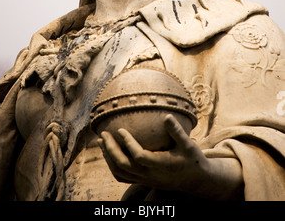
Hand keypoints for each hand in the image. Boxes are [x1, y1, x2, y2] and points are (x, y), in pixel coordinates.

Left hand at [98, 114, 242, 199]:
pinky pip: (123, 176)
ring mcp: (145, 179)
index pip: (138, 156)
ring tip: (101, 142)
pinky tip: (109, 153)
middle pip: (123, 165)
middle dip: (110, 149)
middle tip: (103, 134)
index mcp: (160, 165)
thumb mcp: (188, 145)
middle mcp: (150, 175)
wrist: (196, 181)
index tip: (120, 130)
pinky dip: (113, 166)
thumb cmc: (192, 160)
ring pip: (120, 172)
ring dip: (108, 157)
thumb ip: (176, 131)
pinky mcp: (144, 181)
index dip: (128, 144)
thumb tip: (166, 115)